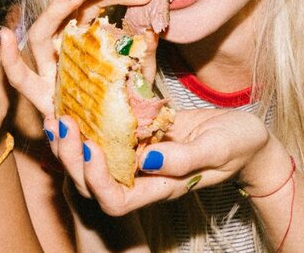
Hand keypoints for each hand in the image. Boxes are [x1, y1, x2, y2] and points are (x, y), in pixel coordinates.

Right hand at [1, 0, 156, 117]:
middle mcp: (62, 47)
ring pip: (42, 31)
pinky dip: (10, 59)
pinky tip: (9, 38)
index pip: (94, 1)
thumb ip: (144, 49)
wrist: (119, 147)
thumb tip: (154, 25)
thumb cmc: (128, 107)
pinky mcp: (40, 96)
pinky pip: (19, 78)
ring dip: (57, 9)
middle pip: (66, 6)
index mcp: (84, 36)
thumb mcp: (141, 73)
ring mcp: (48, 69)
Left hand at [48, 108, 272, 216]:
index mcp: (161, 187)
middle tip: (62, 125)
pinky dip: (88, 123)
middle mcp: (143, 176)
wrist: (246, 135)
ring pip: (94, 160)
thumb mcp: (218, 149)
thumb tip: (146, 159)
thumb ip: (184, 159)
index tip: (91, 148)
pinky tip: (75, 103)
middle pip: (93, 184)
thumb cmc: (238, 145)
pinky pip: (106, 135)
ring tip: (58, 117)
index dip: (96, 181)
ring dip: (72, 143)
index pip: (117, 201)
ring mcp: (138, 156)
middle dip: (73, 158)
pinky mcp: (139, 135)